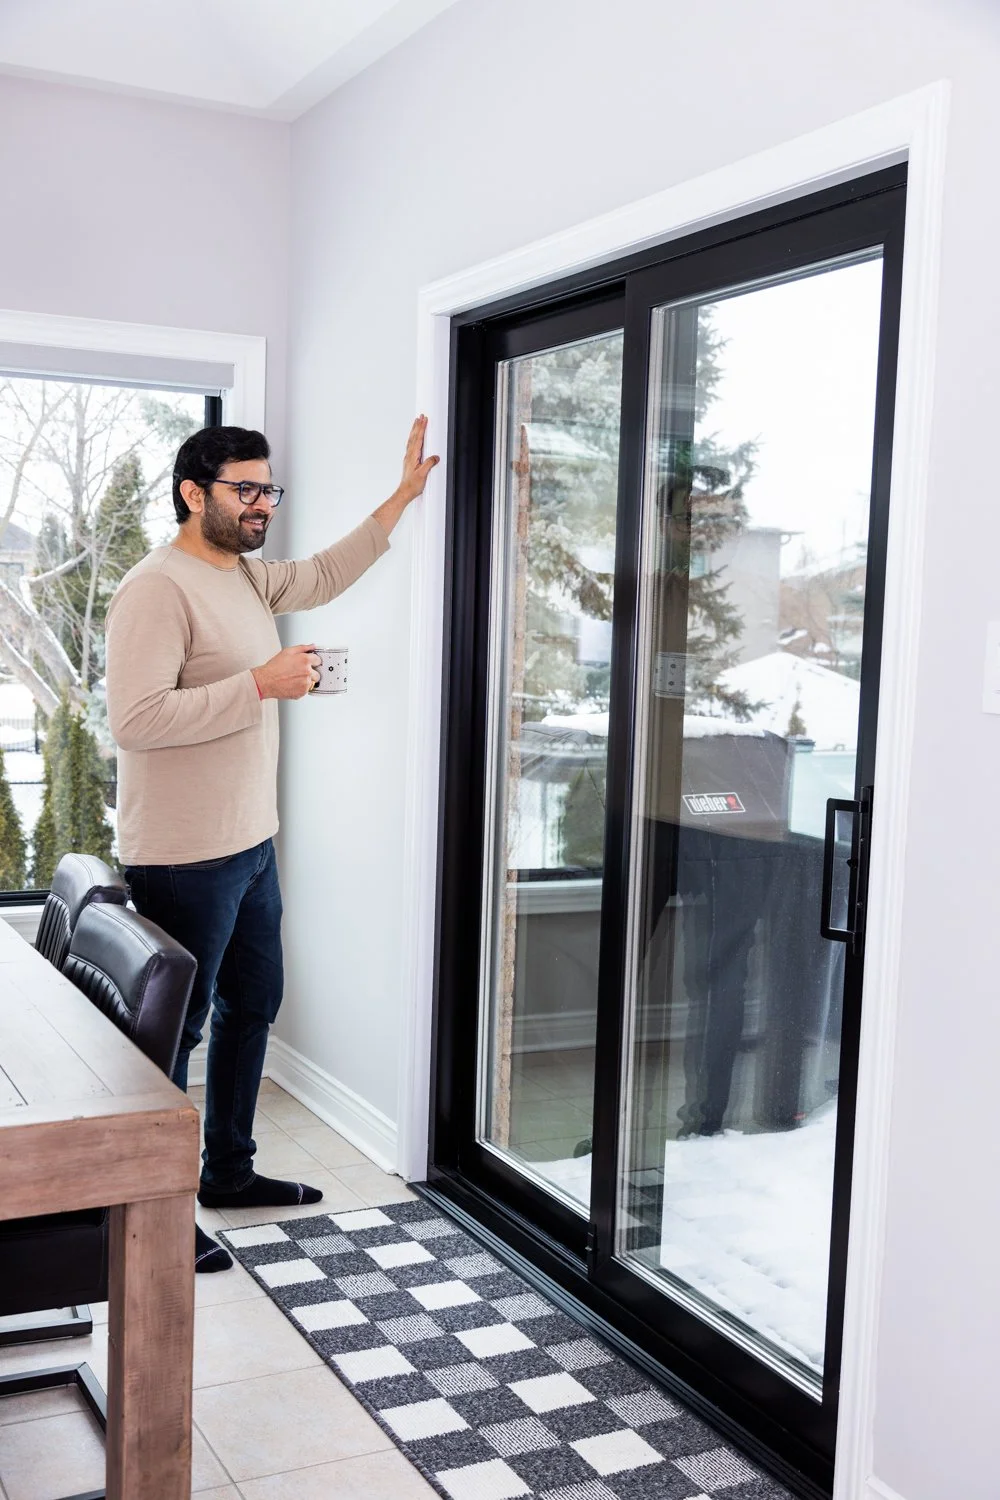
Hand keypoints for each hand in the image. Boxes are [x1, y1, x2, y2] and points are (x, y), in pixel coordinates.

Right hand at [252, 645, 319, 699]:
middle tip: (300, 672)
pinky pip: (306, 690)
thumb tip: (312, 646)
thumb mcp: (287, 652)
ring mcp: (305, 684)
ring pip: (312, 682)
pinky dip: (301, 688)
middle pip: (318, 673)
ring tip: (294, 678)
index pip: (319, 660)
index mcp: (305, 660)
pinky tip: (292, 684)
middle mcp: (307, 672)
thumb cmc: (274, 667)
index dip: (313, 661)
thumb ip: (303, 648)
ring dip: (306, 681)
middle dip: (311, 672)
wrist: (266, 681)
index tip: (310, 663)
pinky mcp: (302, 693)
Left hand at [372, 416, 439, 535]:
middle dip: (417, 426)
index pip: (418, 439)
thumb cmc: (412, 485)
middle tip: (420, 416)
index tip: (424, 420)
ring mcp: (409, 458)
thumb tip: (435, 457)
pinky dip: (414, 438)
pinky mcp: (410, 461)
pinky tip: (415, 438)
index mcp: (413, 456)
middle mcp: (409, 455)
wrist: (404, 492)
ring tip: (417, 422)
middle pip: (413, 437)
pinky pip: (411, 446)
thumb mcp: (422, 474)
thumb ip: (429, 464)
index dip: (421, 429)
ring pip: (411, 440)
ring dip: (414, 430)